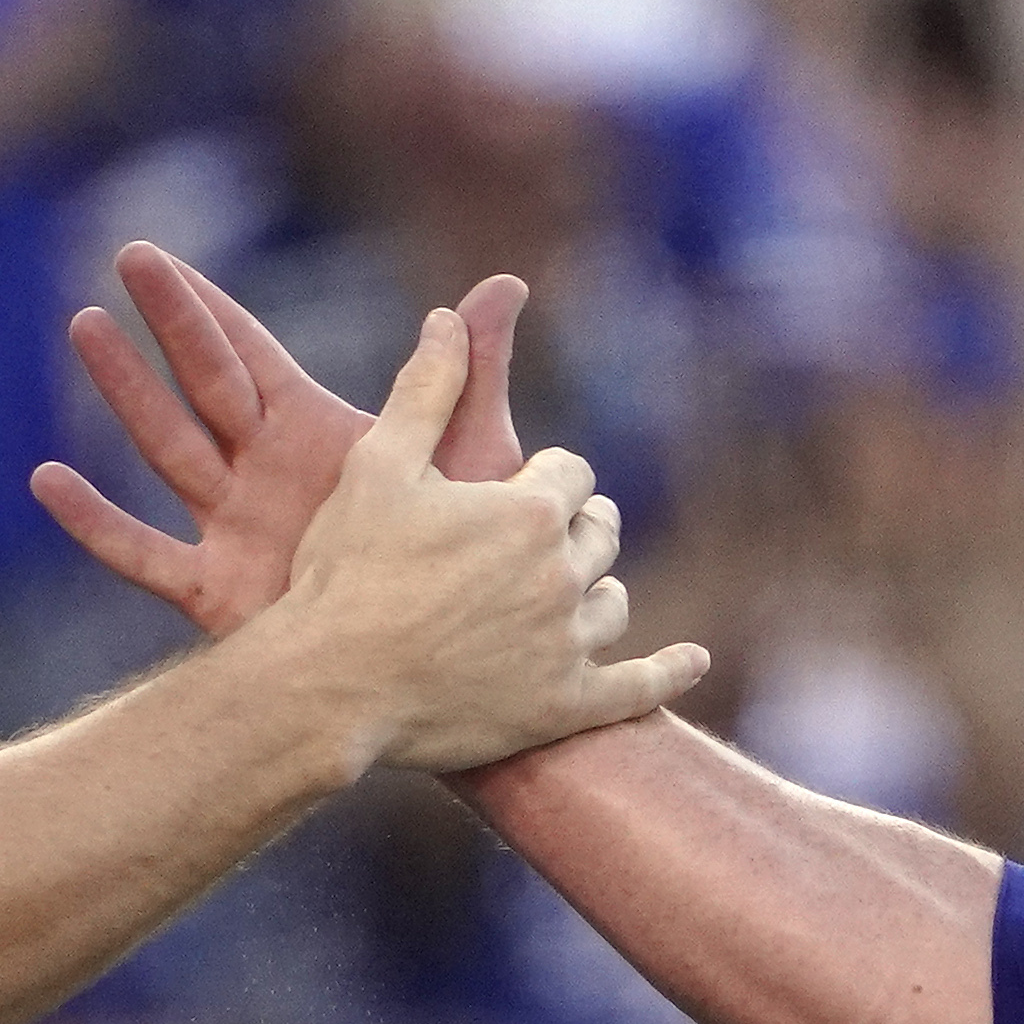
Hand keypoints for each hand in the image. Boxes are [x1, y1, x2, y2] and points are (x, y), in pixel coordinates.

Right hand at [37, 242, 531, 637]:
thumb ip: (470, 371)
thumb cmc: (469, 571)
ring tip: (83, 328)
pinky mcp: (217, 592)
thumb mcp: (472, 457)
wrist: (448, 674)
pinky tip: (46, 482)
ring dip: (126, 390)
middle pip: (204, 381)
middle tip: (124, 257)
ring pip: (167, 446)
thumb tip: (502, 281)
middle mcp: (263, 473)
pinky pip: (143, 555)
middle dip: (168, 320)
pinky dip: (94, 523)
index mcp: (313, 434)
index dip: (203, 303)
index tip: (149, 255)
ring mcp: (234, 529)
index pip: (246, 350)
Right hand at [248, 303, 699, 773]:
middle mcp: (563, 574)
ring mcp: (568, 645)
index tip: (506, 494)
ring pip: (613, 602)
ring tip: (566, 598)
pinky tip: (694, 660)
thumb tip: (449, 316)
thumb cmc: (346, 572)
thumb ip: (426, 390)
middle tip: (538, 541)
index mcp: (530, 511)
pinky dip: (670, 672)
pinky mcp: (564, 708)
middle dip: (574, 527)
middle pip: (600, 532)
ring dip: (595, 591)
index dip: (539, 478)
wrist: (329, 687)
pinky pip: (638, 688)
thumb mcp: (378, 466)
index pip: (570, 472)